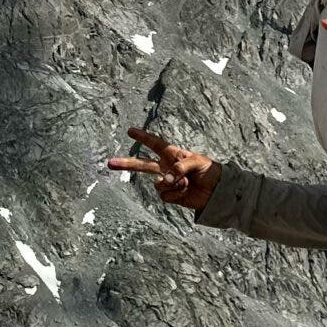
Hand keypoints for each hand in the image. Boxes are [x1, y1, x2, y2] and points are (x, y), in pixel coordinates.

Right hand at [106, 126, 221, 209]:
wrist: (216, 191)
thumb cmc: (209, 171)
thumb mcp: (197, 162)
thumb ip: (179, 168)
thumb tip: (165, 180)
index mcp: (173, 154)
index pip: (155, 144)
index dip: (143, 137)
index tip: (130, 131)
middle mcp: (166, 167)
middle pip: (142, 165)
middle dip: (126, 164)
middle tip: (110, 163)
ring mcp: (167, 182)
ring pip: (158, 184)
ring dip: (173, 185)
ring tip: (187, 183)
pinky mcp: (170, 195)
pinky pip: (165, 195)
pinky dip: (176, 194)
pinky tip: (185, 192)